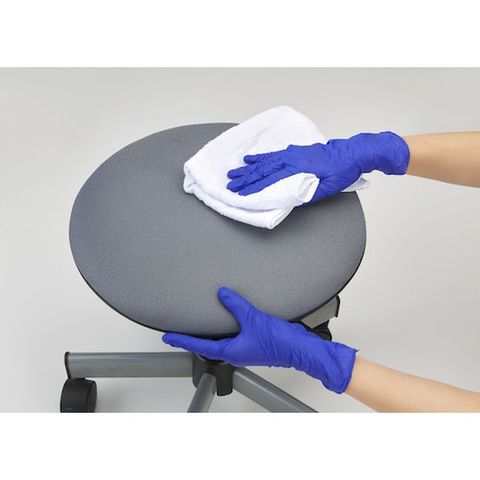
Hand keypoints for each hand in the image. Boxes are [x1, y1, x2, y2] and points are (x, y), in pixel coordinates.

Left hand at [162, 287, 357, 393]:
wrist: (300, 349)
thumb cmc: (278, 342)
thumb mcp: (253, 319)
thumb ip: (236, 306)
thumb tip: (222, 294)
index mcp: (231, 351)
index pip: (200, 346)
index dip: (182, 340)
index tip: (168, 337)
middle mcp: (236, 352)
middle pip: (208, 345)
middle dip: (194, 337)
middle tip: (181, 329)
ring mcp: (246, 348)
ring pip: (222, 339)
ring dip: (211, 331)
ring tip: (201, 321)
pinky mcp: (255, 342)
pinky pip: (236, 334)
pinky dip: (227, 326)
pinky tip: (229, 317)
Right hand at [226, 132, 409, 202]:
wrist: (352, 153)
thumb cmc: (341, 171)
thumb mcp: (326, 190)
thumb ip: (307, 195)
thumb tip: (290, 200)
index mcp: (297, 169)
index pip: (269, 180)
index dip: (253, 188)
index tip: (240, 193)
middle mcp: (291, 159)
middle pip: (262, 170)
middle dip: (245, 178)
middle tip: (230, 184)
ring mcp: (292, 153)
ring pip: (264, 161)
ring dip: (248, 168)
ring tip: (234, 172)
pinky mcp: (294, 151)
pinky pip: (272, 154)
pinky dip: (260, 157)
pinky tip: (250, 158)